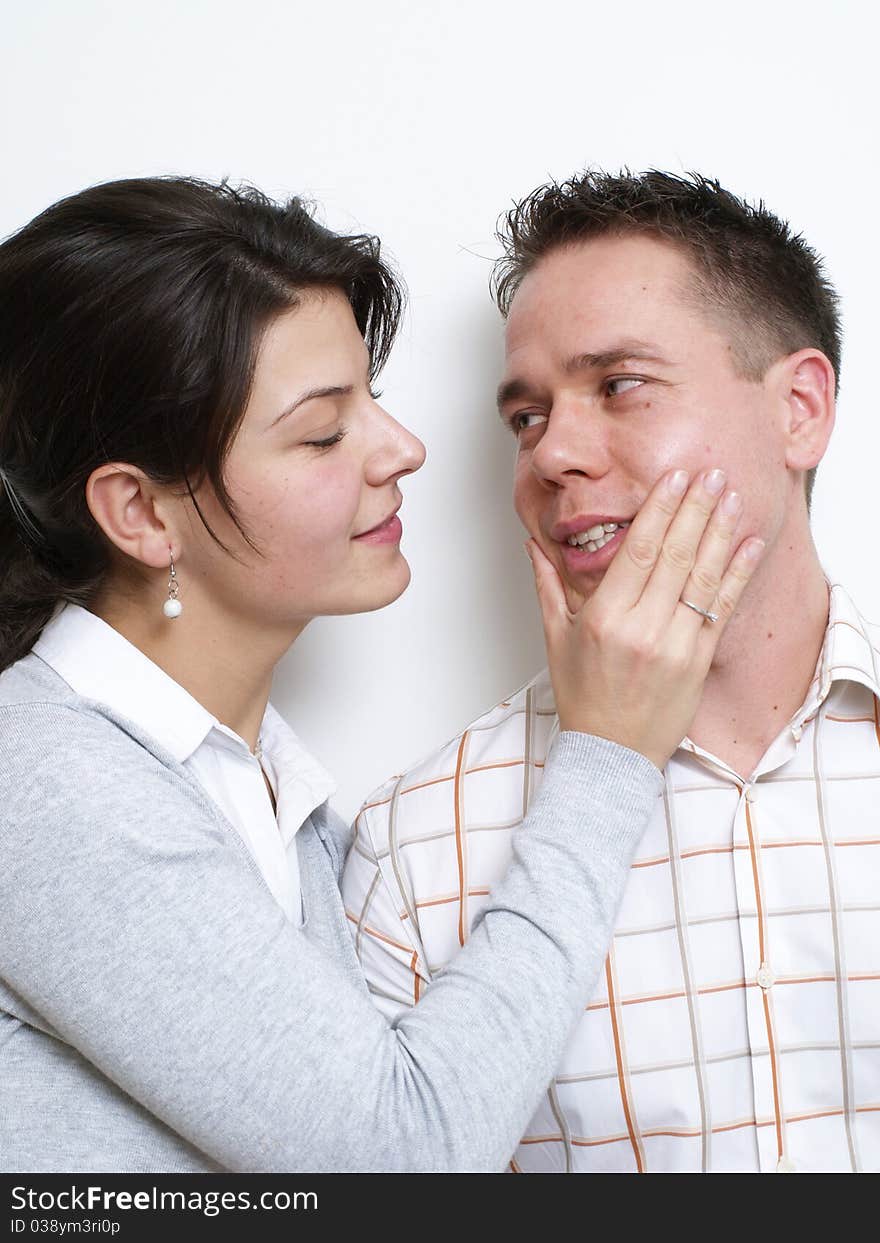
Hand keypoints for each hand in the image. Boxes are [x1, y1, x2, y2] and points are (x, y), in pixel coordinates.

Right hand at [526, 468, 763, 769]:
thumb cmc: (582, 696)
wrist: (611, 754)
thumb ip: (548, 586)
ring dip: (721, 532)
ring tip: (732, 496)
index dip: (661, 509)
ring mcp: (674, 645)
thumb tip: (533, 545)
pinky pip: (721, 609)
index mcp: (604, 618)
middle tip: (710, 472)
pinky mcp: (698, 662)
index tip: (676, 477)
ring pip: (703, 577)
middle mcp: (641, 628)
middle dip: (696, 508)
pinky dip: (738, 574)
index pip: (639, 550)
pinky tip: (748, 544)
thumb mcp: (555, 639)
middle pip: (676, 554)